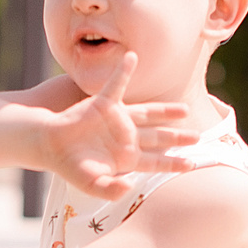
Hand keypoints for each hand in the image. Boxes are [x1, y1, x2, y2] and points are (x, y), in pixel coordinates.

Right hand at [40, 54, 198, 198]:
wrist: (49, 147)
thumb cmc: (70, 167)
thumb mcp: (91, 185)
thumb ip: (110, 190)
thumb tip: (129, 188)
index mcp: (126, 158)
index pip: (155, 161)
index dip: (173, 163)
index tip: (191, 164)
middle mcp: (126, 138)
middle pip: (158, 137)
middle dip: (177, 137)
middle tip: (198, 136)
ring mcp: (117, 120)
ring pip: (147, 113)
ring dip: (165, 110)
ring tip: (185, 109)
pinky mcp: (102, 104)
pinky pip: (116, 85)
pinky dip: (124, 71)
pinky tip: (133, 57)